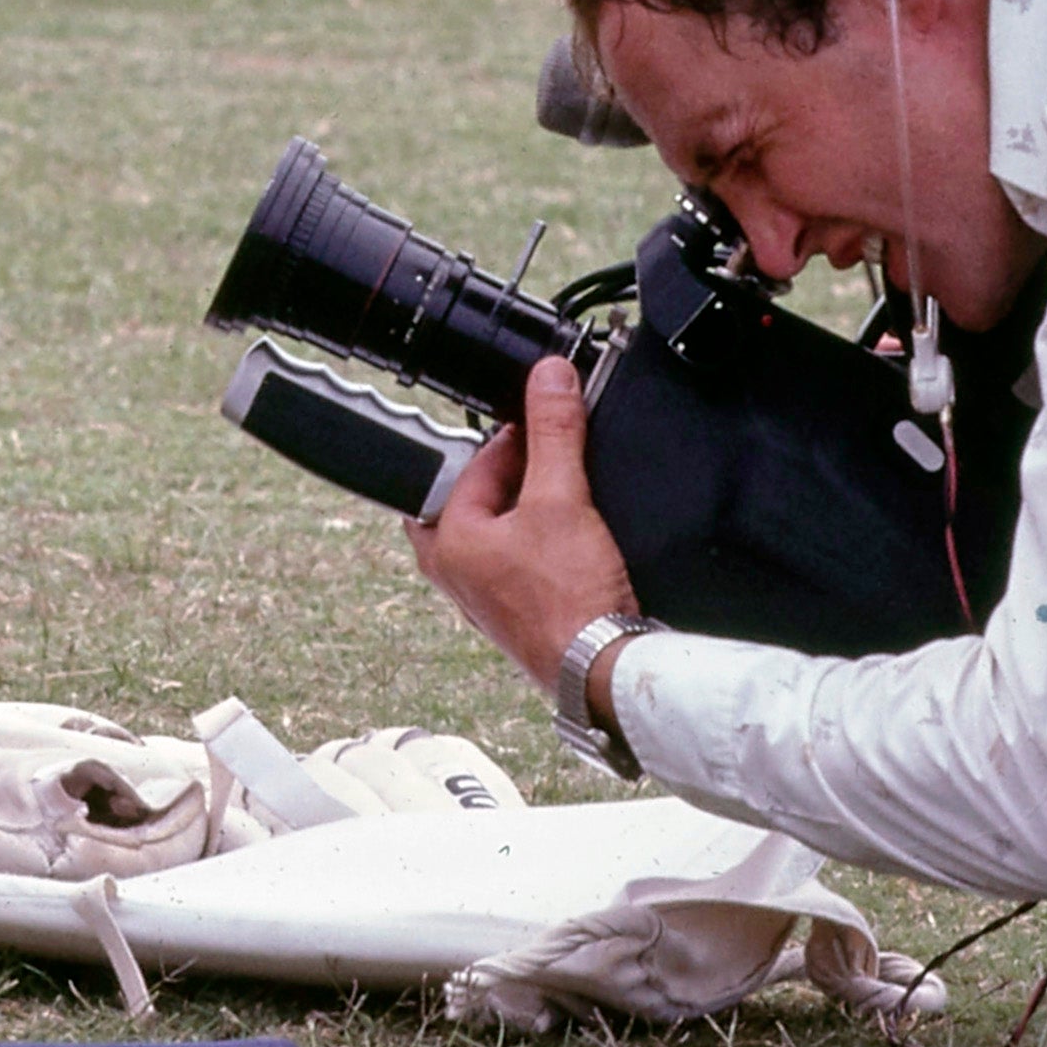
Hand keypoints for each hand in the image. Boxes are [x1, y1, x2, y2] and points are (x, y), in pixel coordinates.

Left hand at [408, 355, 640, 696]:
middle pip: (479, 497)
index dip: (515, 437)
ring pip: (502, 530)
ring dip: (534, 508)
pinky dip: (545, 542)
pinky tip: (577, 541)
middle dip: (518, 474)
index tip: (548, 421)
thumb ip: (555, 432)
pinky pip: (522, 561)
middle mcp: (455, 572)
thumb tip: (549, 377)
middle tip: (554, 462)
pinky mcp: (518, 613)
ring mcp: (485, 596)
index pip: (473, 463)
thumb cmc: (567, 600)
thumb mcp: (562, 497)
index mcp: (446, 540)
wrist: (600, 669)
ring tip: (571, 500)